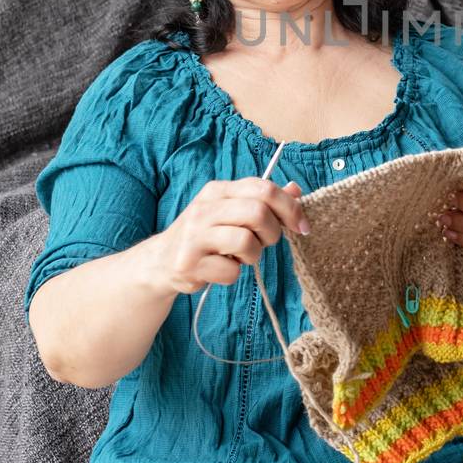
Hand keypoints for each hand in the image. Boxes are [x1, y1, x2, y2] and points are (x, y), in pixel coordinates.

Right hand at [150, 176, 309, 295]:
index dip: (290, 207)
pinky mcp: (189, 263)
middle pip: (258, 212)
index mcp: (218, 191)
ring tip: (240, 257)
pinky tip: (220, 269)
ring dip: (253, 256)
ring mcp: (195, 236)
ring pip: (247, 242)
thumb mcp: (231, 211)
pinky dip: (233, 275)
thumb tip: (296, 189)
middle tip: (265, 243)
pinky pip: (231, 272)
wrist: (160, 262)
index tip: (301, 226)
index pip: (263, 188)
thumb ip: (262, 200)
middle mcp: (204, 208)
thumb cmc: (205, 235)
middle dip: (272, 232)